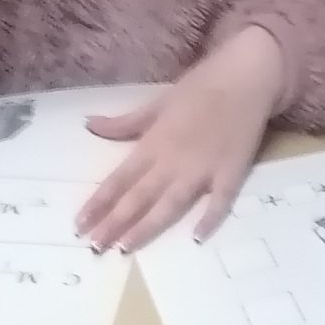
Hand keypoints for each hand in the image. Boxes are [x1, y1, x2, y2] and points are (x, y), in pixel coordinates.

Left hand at [78, 29, 283, 249]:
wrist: (245, 75)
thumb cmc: (200, 86)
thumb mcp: (157, 103)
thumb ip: (125, 123)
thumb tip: (89, 125)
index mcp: (153, 143)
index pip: (118, 179)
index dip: (98, 203)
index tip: (79, 224)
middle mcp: (173, 160)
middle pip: (139, 198)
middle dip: (114, 224)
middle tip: (95, 247)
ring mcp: (203, 168)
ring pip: (170, 205)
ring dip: (148, 227)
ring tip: (127, 248)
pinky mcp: (231, 171)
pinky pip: (220, 200)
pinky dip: (210, 219)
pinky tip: (198, 238)